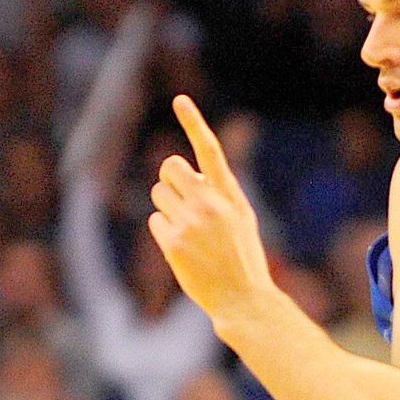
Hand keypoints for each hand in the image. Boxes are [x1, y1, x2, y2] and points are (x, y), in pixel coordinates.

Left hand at [148, 95, 274, 322]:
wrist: (244, 300)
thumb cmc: (243, 258)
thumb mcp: (242, 219)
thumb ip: (218, 193)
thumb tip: (185, 174)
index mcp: (231, 195)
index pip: (210, 150)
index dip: (194, 122)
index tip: (180, 99)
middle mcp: (211, 204)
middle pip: (169, 167)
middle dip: (171, 178)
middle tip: (181, 198)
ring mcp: (190, 223)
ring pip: (159, 193)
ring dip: (168, 206)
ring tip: (188, 230)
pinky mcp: (173, 243)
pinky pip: (156, 220)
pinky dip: (165, 231)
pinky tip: (184, 248)